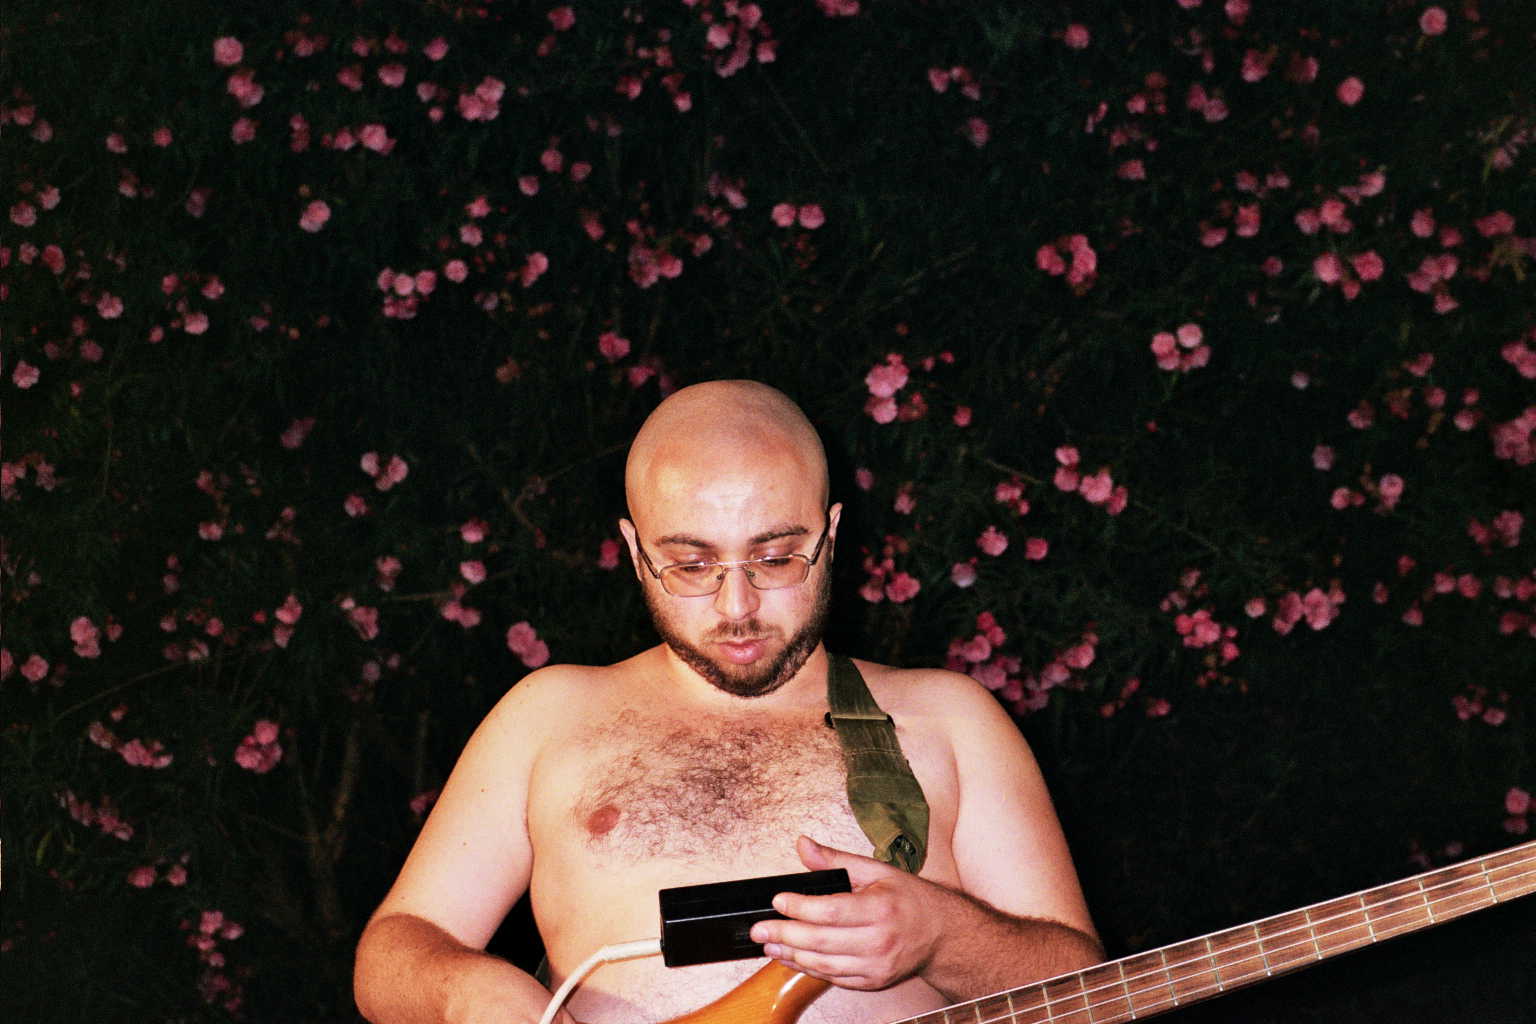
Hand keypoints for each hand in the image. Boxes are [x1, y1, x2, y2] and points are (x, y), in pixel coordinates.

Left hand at [748, 835, 956, 990]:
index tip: (778, 900)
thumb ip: (835, 860)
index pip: (831, 910)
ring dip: (792, 955)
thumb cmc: (909, 899)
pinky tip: (792, 958)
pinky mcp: (873, 981)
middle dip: (785, 935)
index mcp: (880, 907)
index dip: (800, 907)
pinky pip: (834, 978)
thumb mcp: (875, 870)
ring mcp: (876, 965)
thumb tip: (803, 845)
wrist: (941, 934)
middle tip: (760, 928)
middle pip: (822, 941)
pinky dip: (809, 968)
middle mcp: (879, 940)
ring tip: (769, 944)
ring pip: (824, 964)